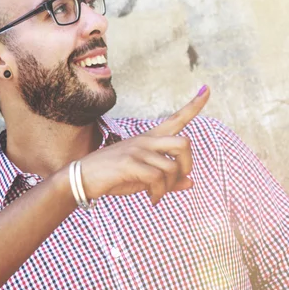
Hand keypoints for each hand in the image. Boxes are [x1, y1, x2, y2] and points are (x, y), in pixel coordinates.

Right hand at [79, 86, 209, 204]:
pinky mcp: (129, 163)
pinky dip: (158, 193)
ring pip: (172, 167)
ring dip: (169, 187)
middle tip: (177, 181)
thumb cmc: (111, 177)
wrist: (81, 178)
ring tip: (157, 195)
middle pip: (184, 143)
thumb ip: (166, 180)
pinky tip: (152, 200)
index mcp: (148, 139)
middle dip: (187, 165)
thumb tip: (190, 183)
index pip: (175, 119)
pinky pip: (157, 179)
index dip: (194, 105)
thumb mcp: (141, 178)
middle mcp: (145, 141)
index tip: (207, 89)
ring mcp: (137, 151)